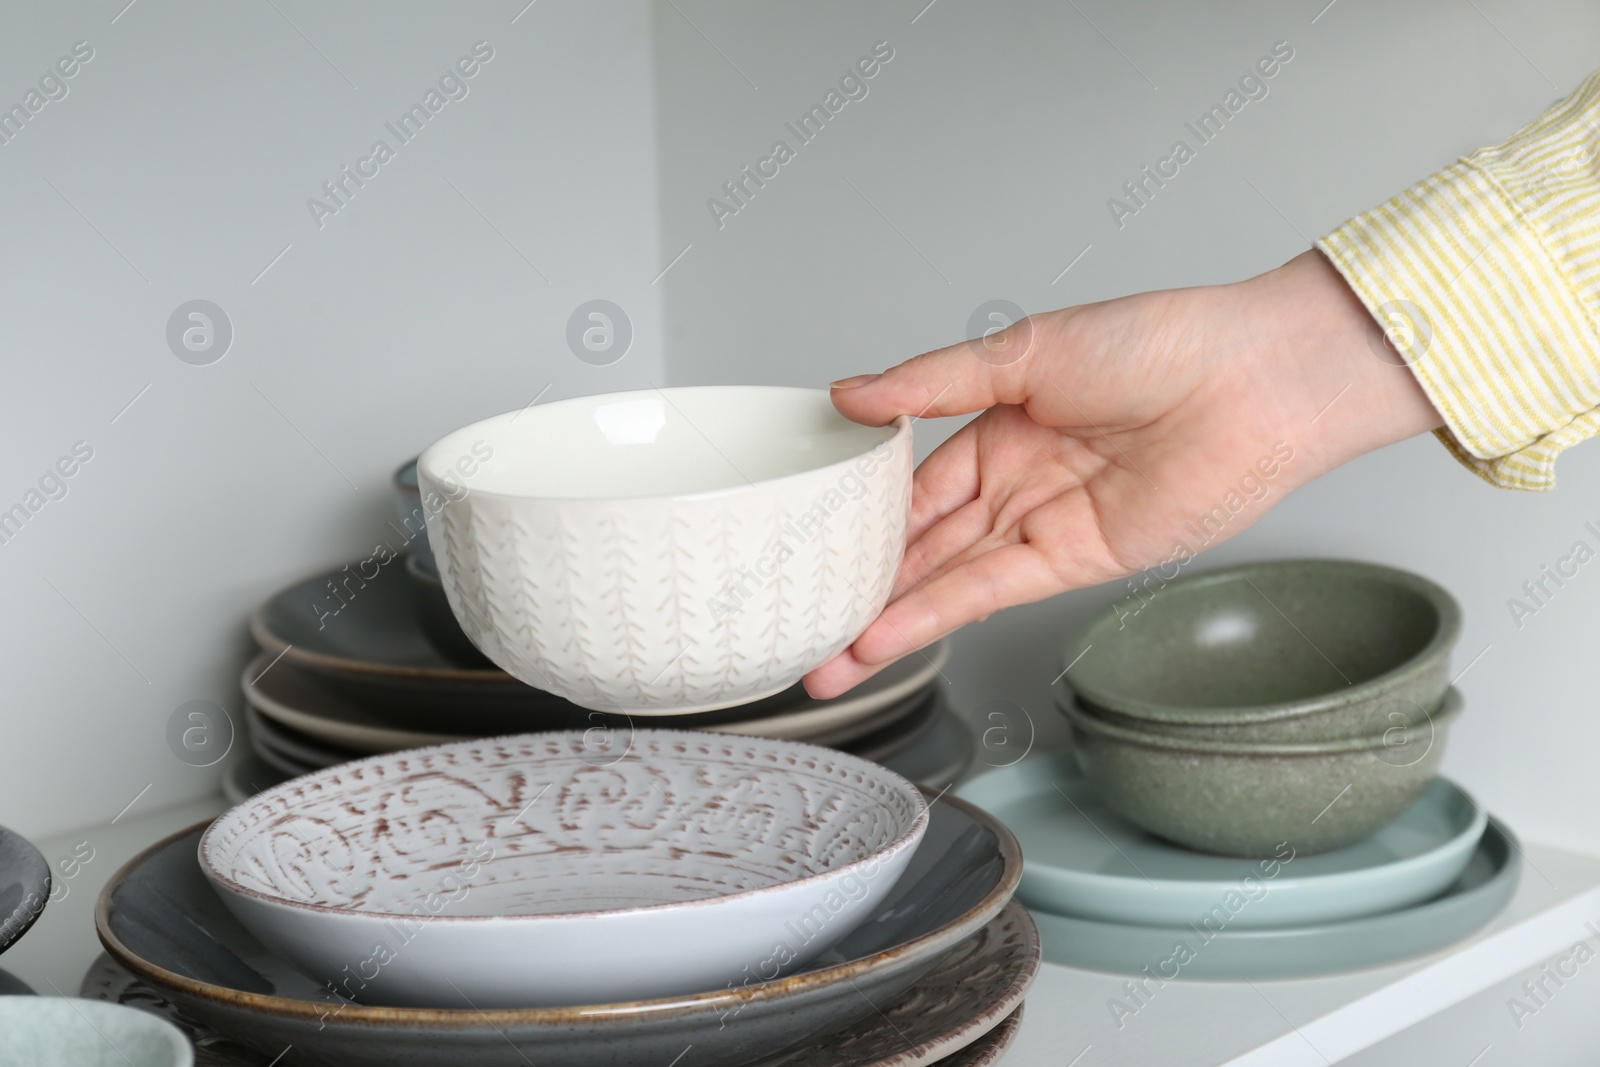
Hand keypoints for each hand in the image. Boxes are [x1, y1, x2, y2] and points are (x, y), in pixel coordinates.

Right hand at [802, 250, 1442, 697]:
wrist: (1251, 380)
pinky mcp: (1074, 561)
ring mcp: (1044, 525)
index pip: (913, 483)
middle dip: (865, 585)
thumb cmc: (1160, 343)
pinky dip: (936, 616)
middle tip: (803, 622)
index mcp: (1001, 426)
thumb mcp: (1023, 351)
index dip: (862, 517)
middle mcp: (1018, 482)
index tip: (808, 546)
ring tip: (828, 659)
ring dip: (888, 620)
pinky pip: (990, 591)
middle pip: (924, 543)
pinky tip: (888, 637)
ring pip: (946, 578)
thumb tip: (852, 393)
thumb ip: (932, 382)